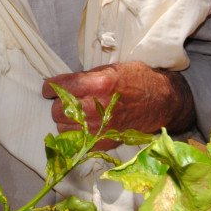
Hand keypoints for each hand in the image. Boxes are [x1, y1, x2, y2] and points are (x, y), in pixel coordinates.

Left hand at [41, 61, 194, 149]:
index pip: (61, 87)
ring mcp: (101, 127)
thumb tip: (63, 84)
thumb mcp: (111, 68)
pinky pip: (77, 142)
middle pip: (58, 110)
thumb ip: (86, 77)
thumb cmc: (136, 80)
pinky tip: (80, 126)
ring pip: (64, 128)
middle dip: (57, 104)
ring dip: (64, 120)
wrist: (161, 101)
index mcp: (99, 84)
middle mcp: (98, 107)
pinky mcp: (106, 141)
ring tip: (73, 113)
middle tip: (63, 100)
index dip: (50, 87)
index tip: (49, 88)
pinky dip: (75, 134)